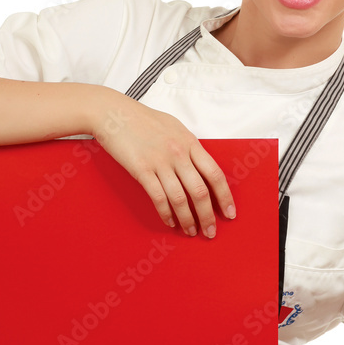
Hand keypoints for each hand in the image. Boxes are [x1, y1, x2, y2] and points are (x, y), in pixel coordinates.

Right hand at [90, 88, 235, 238]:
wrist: (114, 112)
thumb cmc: (143, 119)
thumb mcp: (175, 128)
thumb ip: (189, 147)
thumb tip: (199, 166)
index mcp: (190, 143)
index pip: (215, 174)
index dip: (225, 197)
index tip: (229, 213)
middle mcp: (179, 153)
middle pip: (200, 191)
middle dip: (207, 216)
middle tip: (210, 232)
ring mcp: (160, 162)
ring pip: (180, 199)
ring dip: (187, 220)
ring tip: (190, 231)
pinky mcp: (141, 170)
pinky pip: (158, 197)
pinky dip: (166, 213)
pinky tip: (170, 222)